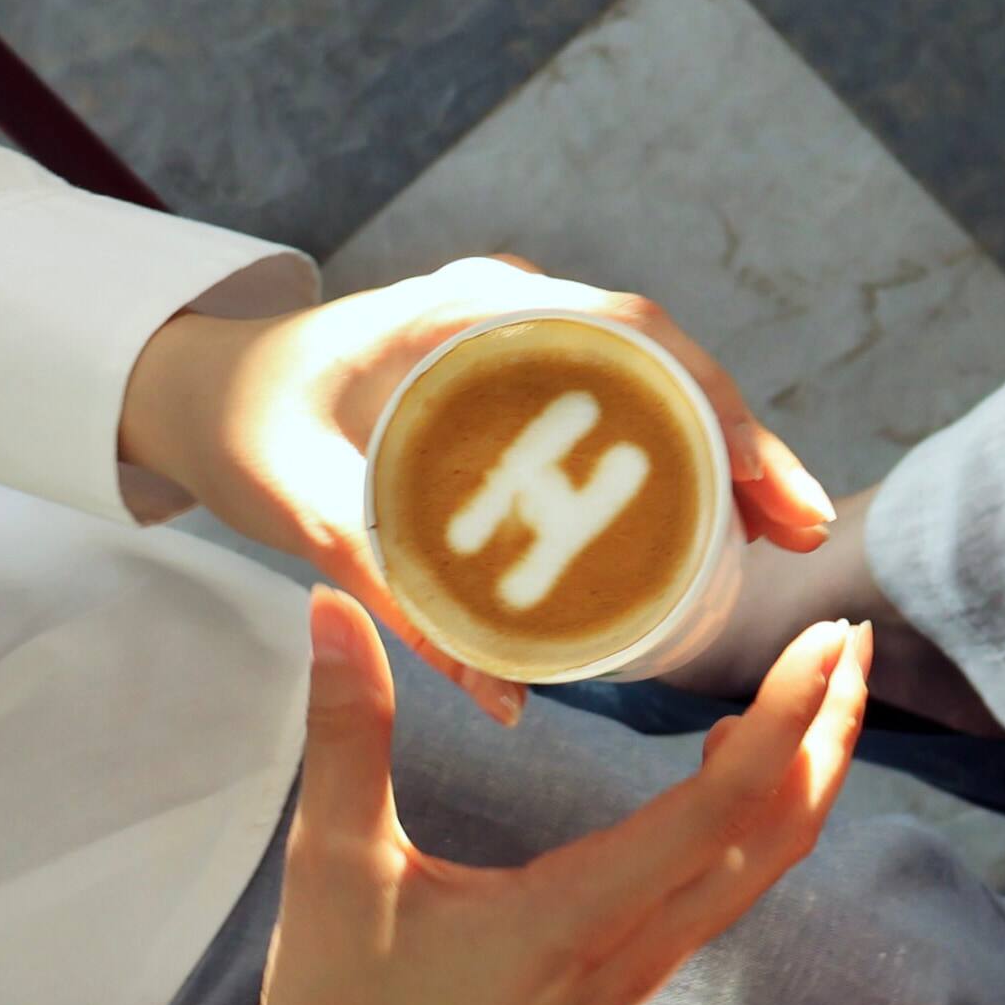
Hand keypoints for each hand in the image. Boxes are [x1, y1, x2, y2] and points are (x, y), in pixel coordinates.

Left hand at [120, 256, 836, 723]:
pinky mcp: (522, 383)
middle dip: (747, 440)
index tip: (767, 484)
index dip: (715, 404)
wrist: (198, 393)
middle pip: (665, 360)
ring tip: (784, 533)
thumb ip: (399, 600)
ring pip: (652, 386)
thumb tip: (508, 699)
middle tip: (805, 529)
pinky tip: (714, 523)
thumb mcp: (309, 508)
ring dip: (725, 451)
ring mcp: (523, 340)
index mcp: (474, 305)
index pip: (632, 332)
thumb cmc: (249, 433)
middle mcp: (514, 307)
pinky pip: (619, 411)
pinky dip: (675, 460)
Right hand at [210, 589, 870, 1004]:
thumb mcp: (330, 869)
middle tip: (849, 633)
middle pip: (778, 834)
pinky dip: (763, 810)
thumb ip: (345, 735)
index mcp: (576, 919)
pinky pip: (730, 882)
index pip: (721, 806)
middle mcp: (635, 948)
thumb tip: (334, 607)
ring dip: (806, 770)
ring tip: (821, 678)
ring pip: (764, 863)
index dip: (786, 716)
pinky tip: (741, 753)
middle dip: (829, 730)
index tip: (826, 635)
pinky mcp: (630, 974)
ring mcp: (641, 968)